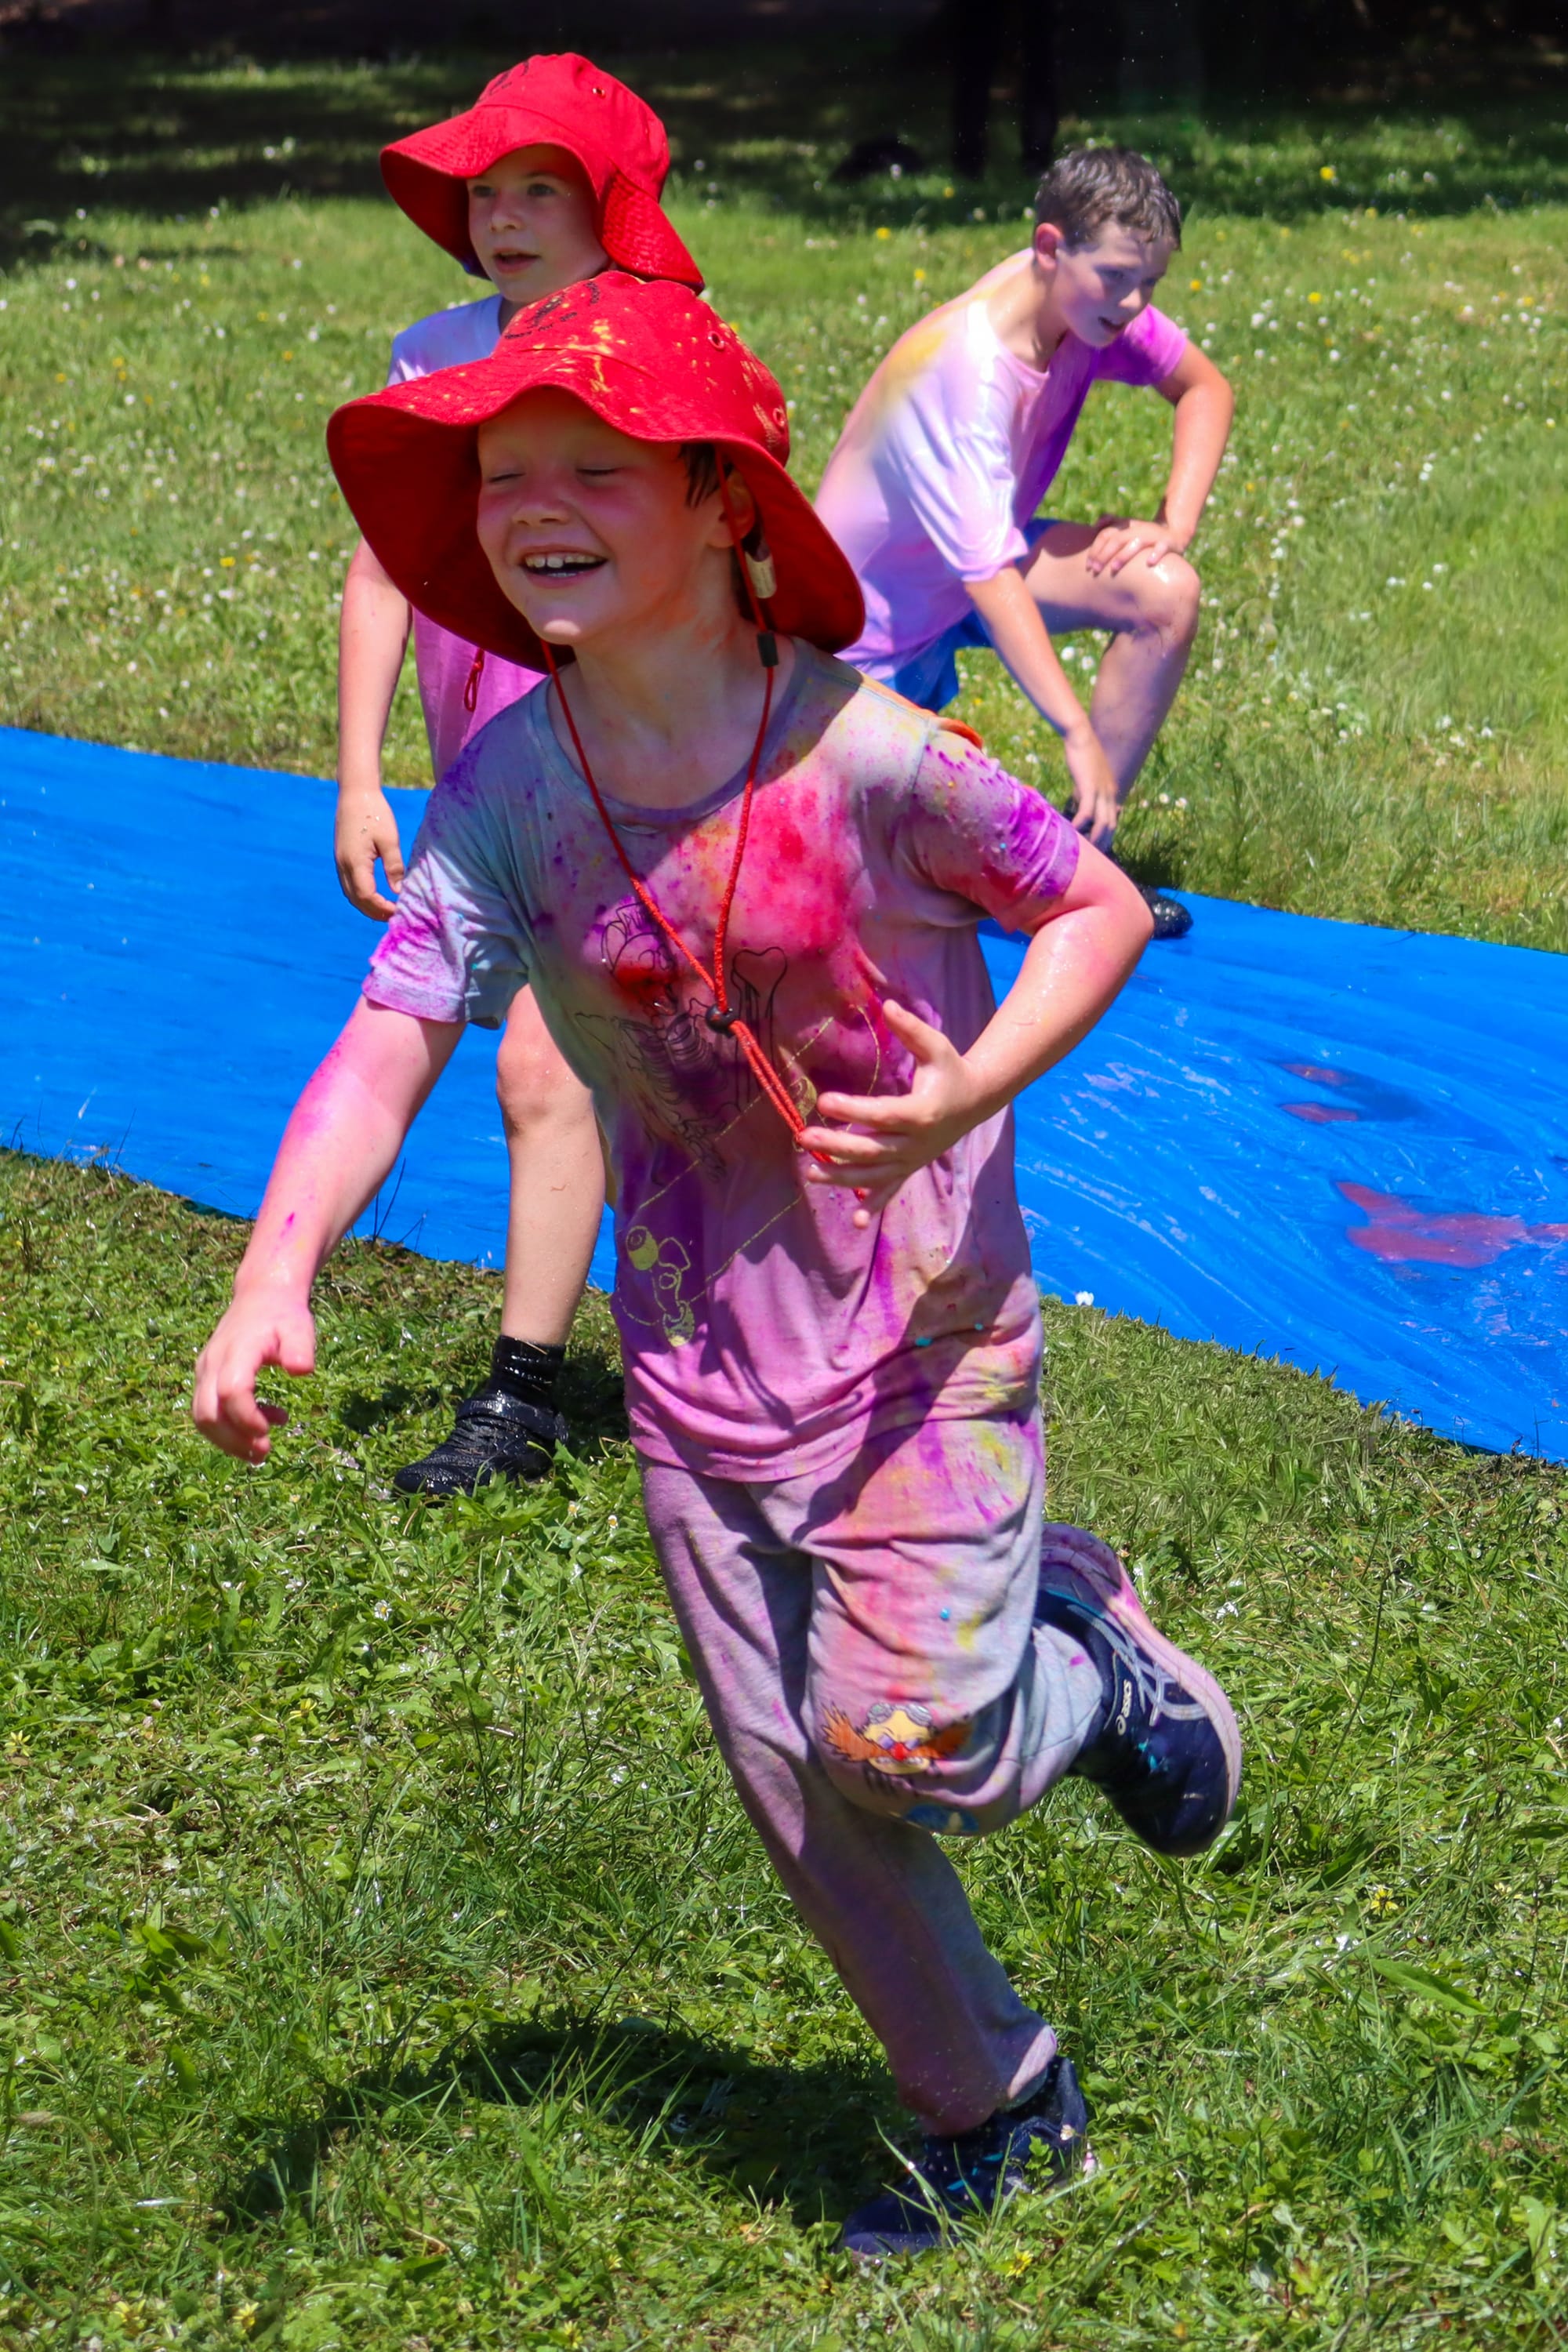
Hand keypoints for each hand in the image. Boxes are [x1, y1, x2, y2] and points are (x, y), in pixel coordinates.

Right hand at [192, 1290, 316, 1462]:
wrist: (261, 1297)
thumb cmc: (283, 1315)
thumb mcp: (300, 1326)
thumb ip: (301, 1347)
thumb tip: (302, 1371)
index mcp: (237, 1350)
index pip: (231, 1390)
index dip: (246, 1417)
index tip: (269, 1431)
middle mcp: (213, 1362)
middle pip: (207, 1412)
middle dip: (233, 1440)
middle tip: (264, 1453)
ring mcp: (205, 1371)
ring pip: (202, 1417)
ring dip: (228, 1441)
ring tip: (262, 1449)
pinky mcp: (206, 1378)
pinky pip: (208, 1411)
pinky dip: (229, 1428)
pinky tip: (264, 1424)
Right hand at [335, 783, 405, 920]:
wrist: (355, 793)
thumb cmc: (375, 813)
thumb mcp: (390, 840)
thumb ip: (394, 867)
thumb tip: (399, 892)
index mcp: (355, 862)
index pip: (367, 896)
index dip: (382, 908)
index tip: (398, 911)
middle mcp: (343, 865)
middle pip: (356, 900)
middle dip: (374, 912)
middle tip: (394, 916)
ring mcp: (340, 862)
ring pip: (350, 893)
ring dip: (366, 905)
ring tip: (385, 910)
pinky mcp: (341, 857)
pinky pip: (348, 884)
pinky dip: (361, 895)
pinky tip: (375, 895)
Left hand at [798, 1000, 991, 1226]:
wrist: (976, 1101)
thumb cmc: (951, 1070)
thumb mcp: (937, 1046)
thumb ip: (912, 1029)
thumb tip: (887, 1003)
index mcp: (922, 1112)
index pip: (882, 1114)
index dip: (853, 1110)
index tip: (823, 1100)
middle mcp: (916, 1142)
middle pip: (872, 1149)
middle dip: (836, 1146)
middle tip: (803, 1136)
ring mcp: (913, 1160)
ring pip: (875, 1175)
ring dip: (842, 1177)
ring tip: (810, 1171)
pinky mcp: (910, 1169)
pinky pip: (891, 1191)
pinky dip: (874, 1206)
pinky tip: (856, 1222)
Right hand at [1061, 724, 1121, 852]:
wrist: (1081, 735)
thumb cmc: (1081, 754)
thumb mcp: (1088, 776)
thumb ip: (1086, 793)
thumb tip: (1081, 807)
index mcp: (1111, 790)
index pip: (1113, 818)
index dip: (1107, 834)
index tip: (1099, 846)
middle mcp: (1110, 793)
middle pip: (1111, 824)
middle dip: (1104, 841)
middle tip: (1094, 854)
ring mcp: (1101, 790)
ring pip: (1103, 822)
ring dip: (1096, 838)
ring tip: (1086, 849)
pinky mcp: (1090, 787)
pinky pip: (1088, 812)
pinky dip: (1081, 824)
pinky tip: (1073, 830)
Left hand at [1084, 513, 1187, 578]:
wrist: (1175, 533)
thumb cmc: (1145, 535)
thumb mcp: (1129, 528)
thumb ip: (1112, 525)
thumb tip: (1097, 524)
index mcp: (1127, 527)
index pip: (1106, 534)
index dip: (1095, 549)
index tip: (1088, 565)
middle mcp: (1138, 529)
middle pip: (1117, 539)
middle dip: (1105, 555)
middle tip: (1095, 570)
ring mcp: (1153, 535)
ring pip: (1136, 543)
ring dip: (1124, 555)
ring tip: (1114, 568)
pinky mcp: (1168, 542)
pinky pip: (1162, 547)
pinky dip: (1156, 554)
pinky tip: (1149, 563)